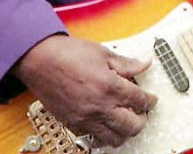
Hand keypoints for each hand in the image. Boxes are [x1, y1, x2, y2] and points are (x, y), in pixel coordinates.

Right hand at [12, 34, 156, 147]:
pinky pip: (94, 139)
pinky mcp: (74, 124)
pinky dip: (105, 136)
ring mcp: (86, 118)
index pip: (139, 100)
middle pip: (132, 126)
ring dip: (125, 132)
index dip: (149, 100)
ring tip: (127, 121)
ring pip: (114, 139)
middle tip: (143, 112)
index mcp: (110, 86)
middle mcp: (100, 106)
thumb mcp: (102, 52)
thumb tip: (145, 63)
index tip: (151, 99)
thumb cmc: (68, 54)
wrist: (40, 61)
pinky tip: (107, 126)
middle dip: (142, 120)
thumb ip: (126, 63)